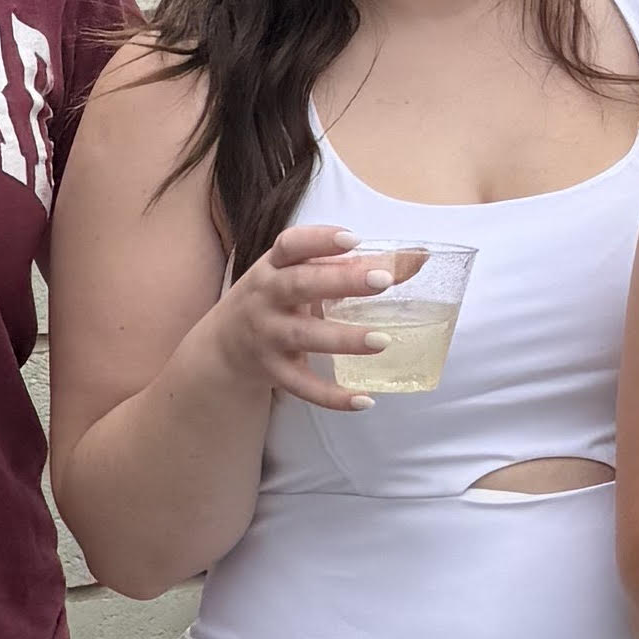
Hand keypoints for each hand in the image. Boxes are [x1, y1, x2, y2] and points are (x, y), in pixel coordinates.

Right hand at [208, 222, 423, 415]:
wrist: (223, 348)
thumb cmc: (275, 300)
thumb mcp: (297, 275)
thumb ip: (346, 266)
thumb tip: (416, 260)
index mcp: (273, 267)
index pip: (291, 245)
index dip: (320, 240)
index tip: (354, 240)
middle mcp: (266, 297)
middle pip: (300, 285)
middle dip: (341, 281)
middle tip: (383, 280)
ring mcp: (267, 335)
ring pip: (305, 336)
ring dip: (344, 339)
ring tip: (383, 340)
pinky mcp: (273, 372)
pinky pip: (303, 386)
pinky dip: (333, 396)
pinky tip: (365, 399)